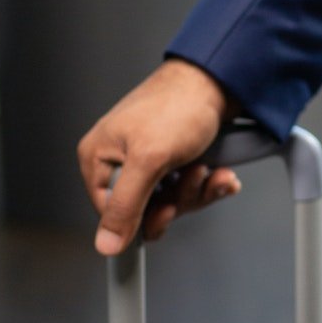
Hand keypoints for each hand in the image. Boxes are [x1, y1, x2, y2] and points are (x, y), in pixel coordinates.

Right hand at [77, 57, 242, 254]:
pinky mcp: (175, 158)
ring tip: (207, 168)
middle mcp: (120, 159)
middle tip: (193, 176)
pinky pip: (187, 188)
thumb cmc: (180, 104)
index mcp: (100, 157)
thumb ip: (125, 206)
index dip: (140, 217)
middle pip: (143, 210)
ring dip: (196, 190)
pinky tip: (221, 175)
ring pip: (169, 201)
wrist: (220, 77)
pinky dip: (208, 184)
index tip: (167, 209)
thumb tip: (105, 245)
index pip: (109, 213)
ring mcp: (149, 159)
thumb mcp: (149, 159)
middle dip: (177, 199)